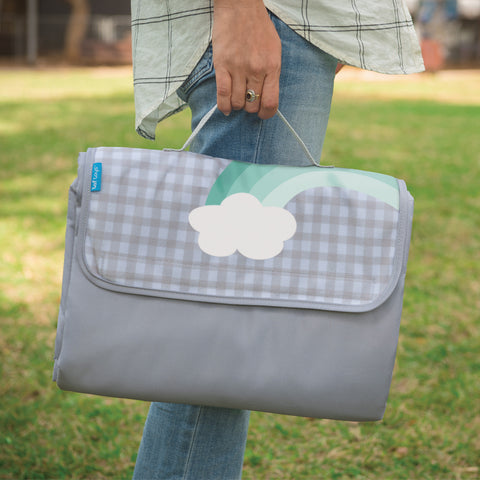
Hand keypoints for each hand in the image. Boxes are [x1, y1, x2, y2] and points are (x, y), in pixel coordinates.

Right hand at [212, 0, 281, 118]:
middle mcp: (256, 70)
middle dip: (250, 108)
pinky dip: (224, 106)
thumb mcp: (275, 50)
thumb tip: (267, 96)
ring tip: (236, 99)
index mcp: (272, 67)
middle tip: (247, 101)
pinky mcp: (222, 65)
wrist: (240, 6)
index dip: (266, 114)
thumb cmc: (259, 28)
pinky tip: (226, 108)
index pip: (271, 102)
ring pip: (238, 102)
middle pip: (253, 105)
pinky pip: (222, 94)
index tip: (262, 114)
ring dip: (237, 105)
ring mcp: (238, 68)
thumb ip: (272, 73)